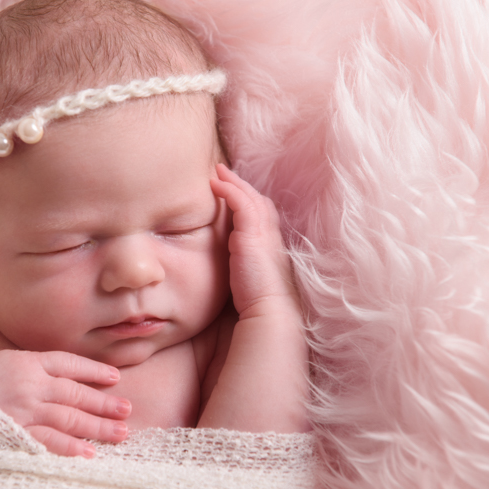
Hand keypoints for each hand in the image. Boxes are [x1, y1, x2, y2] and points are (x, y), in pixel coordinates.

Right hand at [0, 350, 130, 457]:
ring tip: (120, 433)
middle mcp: (30, 385)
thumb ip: (32, 368)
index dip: (93, 370)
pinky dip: (71, 448)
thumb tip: (63, 378)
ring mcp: (24, 411)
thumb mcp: (2, 362)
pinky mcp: (15, 435)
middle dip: (104, 402)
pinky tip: (89, 454)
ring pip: (70, 418)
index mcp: (26, 362)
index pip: (68, 363)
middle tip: (127, 409)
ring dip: (97, 426)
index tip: (114, 377)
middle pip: (75, 393)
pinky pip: (49, 442)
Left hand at [209, 164, 296, 317]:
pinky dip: (231, 190)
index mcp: (271, 250)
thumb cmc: (259, 308)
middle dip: (244, 187)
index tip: (234, 195)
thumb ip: (242, 274)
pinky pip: (242, 204)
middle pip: (260, 203)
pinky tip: (216, 184)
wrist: (272, 316)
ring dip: (235, 183)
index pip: (263, 219)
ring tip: (218, 172)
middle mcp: (271, 238)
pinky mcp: (253, 236)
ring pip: (252, 198)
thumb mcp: (249, 285)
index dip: (250, 204)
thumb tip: (225, 278)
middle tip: (225, 174)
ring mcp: (265, 235)